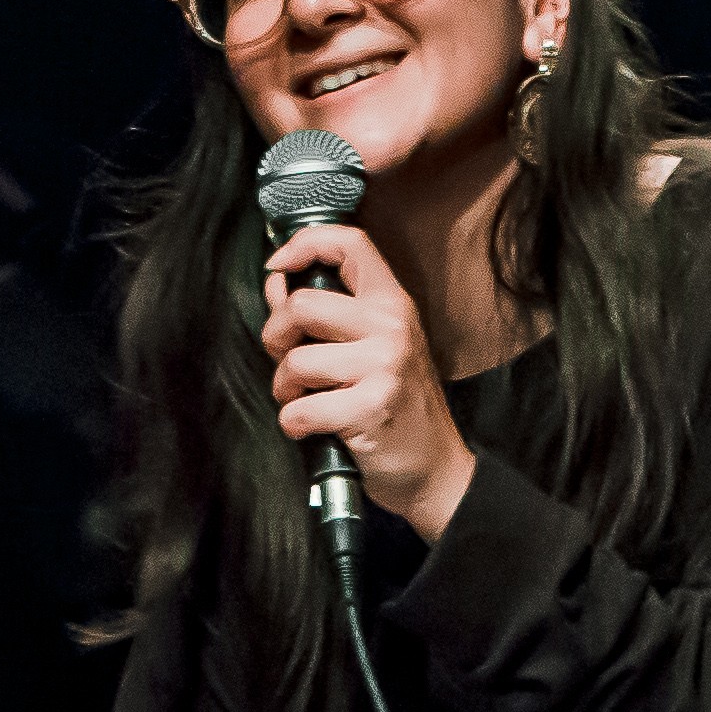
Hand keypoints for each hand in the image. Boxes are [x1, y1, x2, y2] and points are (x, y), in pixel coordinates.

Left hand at [259, 223, 476, 537]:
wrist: (435, 468)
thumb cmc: (398, 408)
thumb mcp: (374, 348)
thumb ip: (325, 313)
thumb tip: (278, 281)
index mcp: (392, 304)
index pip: (350, 243)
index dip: (304, 244)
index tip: (278, 266)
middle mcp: (391, 327)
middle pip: (302, 304)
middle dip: (276, 337)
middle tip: (286, 361)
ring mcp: (384, 366)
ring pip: (296, 361)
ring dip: (284, 389)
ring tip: (303, 399)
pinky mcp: (371, 407)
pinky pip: (300, 410)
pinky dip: (294, 424)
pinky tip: (312, 427)